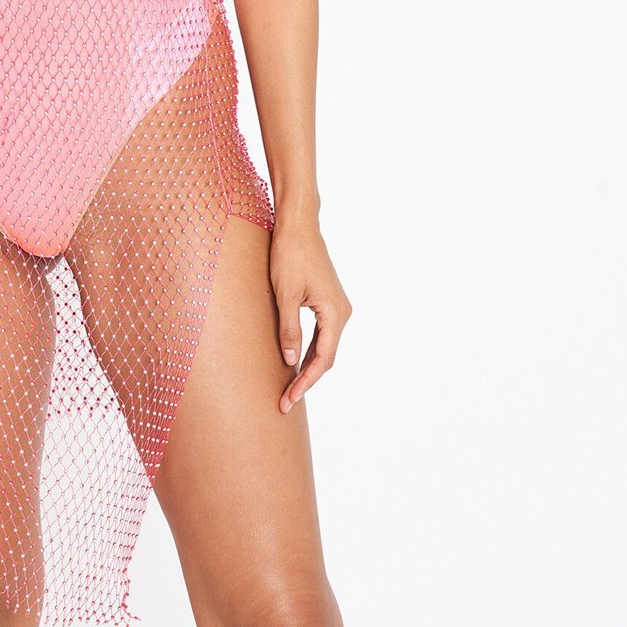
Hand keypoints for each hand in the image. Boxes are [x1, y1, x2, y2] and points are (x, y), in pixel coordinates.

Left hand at [270, 209, 351, 413]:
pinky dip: (310, 350)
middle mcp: (342, 312)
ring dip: (307, 366)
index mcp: (335, 313)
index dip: (306, 382)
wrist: (298, 225)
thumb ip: (289, 329)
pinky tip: (295, 360)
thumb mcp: (285, 294)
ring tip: (289, 387)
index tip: (289, 398)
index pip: (323, 359)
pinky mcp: (328, 300)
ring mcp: (336, 306)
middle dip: (306, 379)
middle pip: (326, 356)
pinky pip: (322, 333)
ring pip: (324, 346)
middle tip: (285, 401)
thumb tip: (290, 360)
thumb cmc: (290, 254)